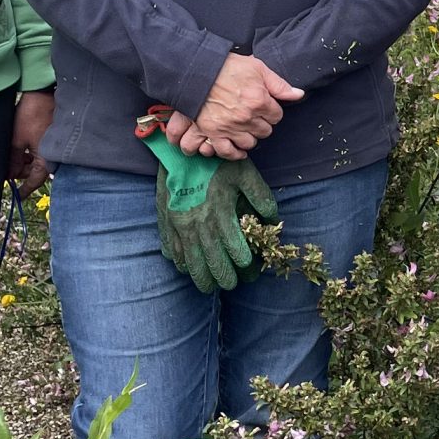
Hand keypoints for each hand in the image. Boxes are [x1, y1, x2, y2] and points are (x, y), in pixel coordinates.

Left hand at [8, 89, 54, 189]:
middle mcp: (52, 156)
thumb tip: (9, 175)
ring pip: (35, 161)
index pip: (34, 182)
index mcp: (46, 160)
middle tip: (5, 169)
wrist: (42, 94)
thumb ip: (13, 161)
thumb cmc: (32, 116)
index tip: (16, 196)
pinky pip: (38, 151)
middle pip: (33, 172)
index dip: (24, 190)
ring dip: (23, 161)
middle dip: (19, 171)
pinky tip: (18, 148)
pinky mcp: (49, 138)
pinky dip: (28, 152)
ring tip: (9, 155)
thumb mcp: (17, 141)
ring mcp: (51, 147)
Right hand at [138, 125, 280, 293]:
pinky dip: (181, 263)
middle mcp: (199, 224)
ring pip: (191, 261)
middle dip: (223, 277)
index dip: (244, 264)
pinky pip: (173, 250)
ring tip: (208, 288)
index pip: (234, 249)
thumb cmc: (215, 162)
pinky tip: (187, 269)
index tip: (250, 271)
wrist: (178, 151)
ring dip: (201, 277)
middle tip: (231, 286)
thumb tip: (272, 219)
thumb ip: (261, 196)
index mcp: (220, 213)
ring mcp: (179, 225)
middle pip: (213, 261)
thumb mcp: (244, 173)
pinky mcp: (166, 222)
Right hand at [193, 53, 302, 157]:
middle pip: (264, 131)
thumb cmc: (227, 66)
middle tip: (254, 117)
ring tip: (245, 129)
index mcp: (259, 100)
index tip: (265, 107)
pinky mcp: (213, 132)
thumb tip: (299, 94)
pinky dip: (234, 153)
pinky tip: (238, 150)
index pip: (276, 116)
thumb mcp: (257, 68)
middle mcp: (247, 117)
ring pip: (249, 143)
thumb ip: (279, 84)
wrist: (197, 71)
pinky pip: (227, 151)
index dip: (272, 112)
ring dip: (249, 138)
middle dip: (262, 124)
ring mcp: (230, 126)